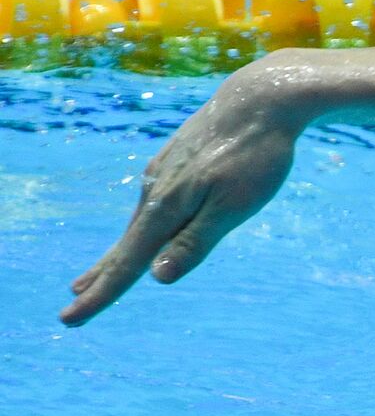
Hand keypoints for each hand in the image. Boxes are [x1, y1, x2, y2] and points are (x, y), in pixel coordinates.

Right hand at [60, 64, 304, 325]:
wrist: (263, 96)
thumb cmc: (256, 153)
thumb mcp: (234, 205)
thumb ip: (196, 241)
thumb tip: (155, 276)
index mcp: (166, 206)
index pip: (129, 262)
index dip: (101, 294)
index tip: (71, 319)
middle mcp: (156, 188)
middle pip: (126, 244)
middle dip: (101, 278)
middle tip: (74, 304)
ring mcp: (165, 171)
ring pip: (140, 222)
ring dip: (120, 252)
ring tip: (101, 275)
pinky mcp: (178, 158)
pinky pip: (155, 202)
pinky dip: (142, 225)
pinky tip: (146, 227)